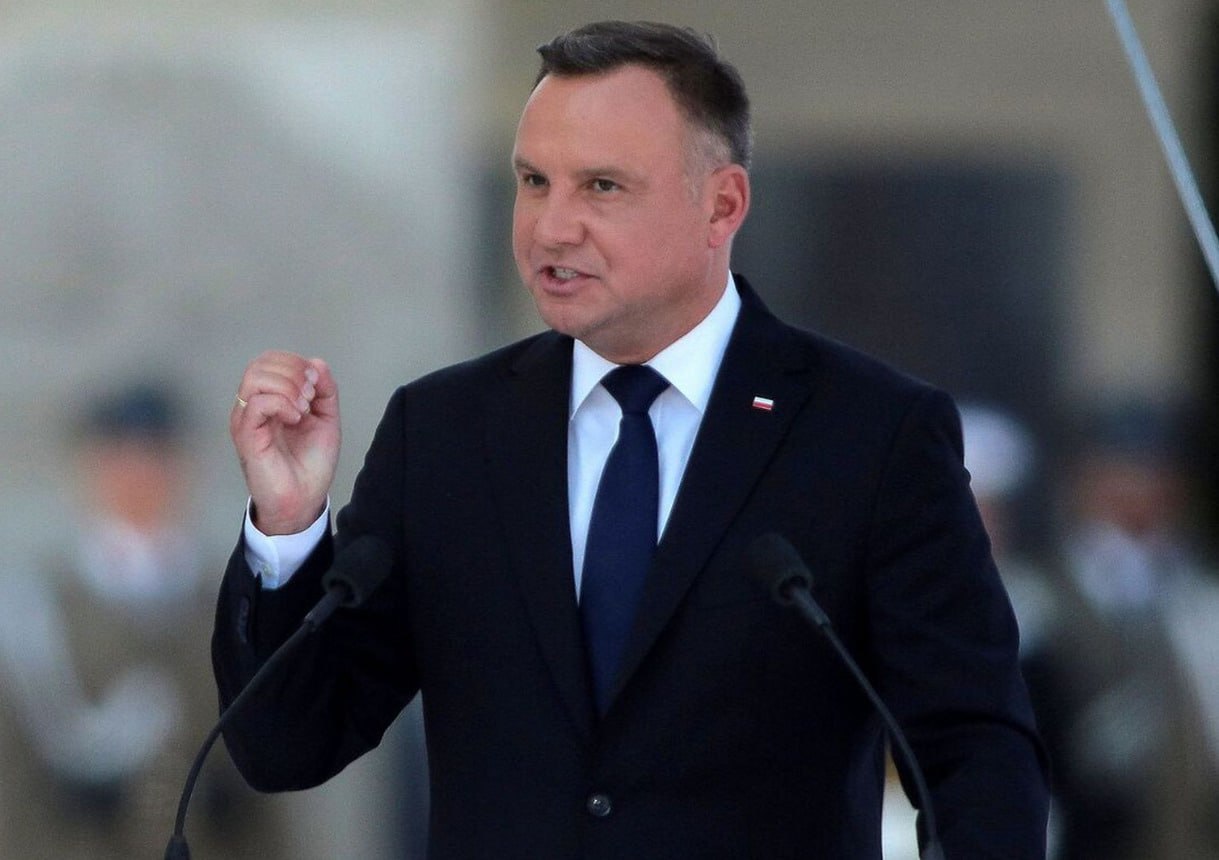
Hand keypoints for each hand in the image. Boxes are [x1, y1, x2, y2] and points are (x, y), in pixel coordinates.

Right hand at [230, 351, 339, 534]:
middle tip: (311, 396)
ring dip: (288, 386)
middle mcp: (253, 407)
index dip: (296, 363)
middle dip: (293, 372)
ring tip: (304, 407)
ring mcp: (247, 420)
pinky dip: (282, 403)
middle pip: (260, 364)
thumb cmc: (311, 464)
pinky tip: (296, 419)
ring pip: (255, 377)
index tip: (317, 385)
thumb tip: (317, 362)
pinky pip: (257, 402)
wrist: (305, 500)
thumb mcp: (326, 419)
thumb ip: (325, 390)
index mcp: (269, 400)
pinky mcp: (247, 435)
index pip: (270, 361)